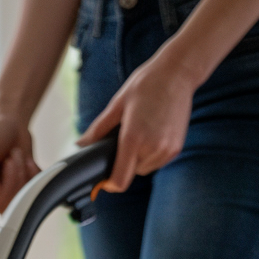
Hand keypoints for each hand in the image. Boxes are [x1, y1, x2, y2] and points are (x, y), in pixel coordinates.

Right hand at [0, 115, 39, 230]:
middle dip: (12, 178)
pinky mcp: (25, 188)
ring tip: (16, 155)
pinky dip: (33, 172)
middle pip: (5, 205)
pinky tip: (26, 160)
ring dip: (22, 172)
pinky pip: (34, 190)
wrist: (12, 124)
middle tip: (10, 159)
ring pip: (21, 198)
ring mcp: (9, 193)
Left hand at [78, 48, 195, 193]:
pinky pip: (157, 162)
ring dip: (138, 159)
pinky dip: (151, 154)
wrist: (178, 73)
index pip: (120, 180)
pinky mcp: (176, 148)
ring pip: (144, 169)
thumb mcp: (117, 104)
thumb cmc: (146, 84)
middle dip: (124, 162)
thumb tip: (81, 144)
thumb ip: (98, 129)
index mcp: (133, 138)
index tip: (104, 178)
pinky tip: (153, 132)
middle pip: (131, 174)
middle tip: (126, 138)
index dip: (109, 184)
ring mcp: (166, 150)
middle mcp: (152, 148)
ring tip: (142, 132)